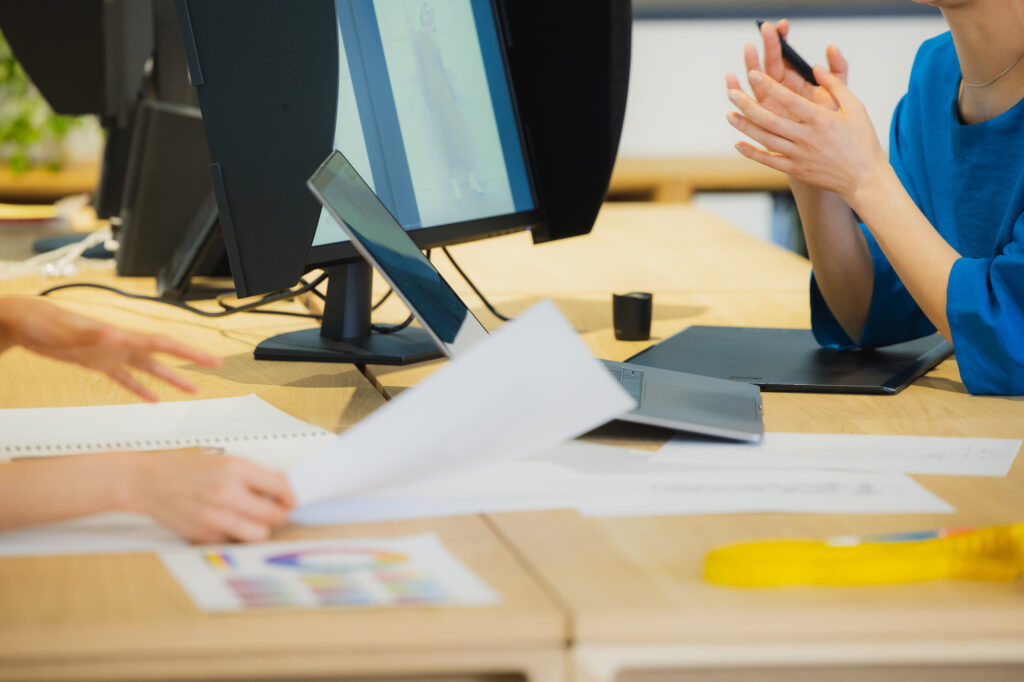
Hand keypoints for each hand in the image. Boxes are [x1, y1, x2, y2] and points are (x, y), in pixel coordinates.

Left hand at [0, 297, 220, 400]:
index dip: (189, 352)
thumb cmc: (43, 321)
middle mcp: (121, 345)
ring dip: (170, 379)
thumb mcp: (68, 329)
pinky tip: (152, 400)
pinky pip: (125, 379)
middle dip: (190, 363)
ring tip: (191, 390)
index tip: (210, 359)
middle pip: (164, 356)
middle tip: (213, 369)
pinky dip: (140, 390)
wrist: (24, 323)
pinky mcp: (98, 363)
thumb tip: (112, 333)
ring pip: (149, 369)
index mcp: (120, 336)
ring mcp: (111, 354)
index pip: (164, 344)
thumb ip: (91, 332)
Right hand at [115, 448, 295, 542]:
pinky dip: (235, 534)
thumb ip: (252, 475)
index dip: (291, 496)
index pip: (281, 487)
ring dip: (260, 528)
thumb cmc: (183, 468)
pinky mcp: (204, 535)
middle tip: (276, 510)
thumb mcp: (223, 460)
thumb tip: (279, 488)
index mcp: (235, 470)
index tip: (291, 499)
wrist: (147, 482)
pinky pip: (234, 541)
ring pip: (259, 534)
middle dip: (279, 513)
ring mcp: (215, 518)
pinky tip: (227, 522)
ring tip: (253, 519)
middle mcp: (227, 494)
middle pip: (274, 515)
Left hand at [725, 67, 887, 204]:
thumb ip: (835, 85)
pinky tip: (738, 144)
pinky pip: (769, 161)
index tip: (753, 74)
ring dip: (745, 127)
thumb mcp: (855, 107)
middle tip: (731, 93)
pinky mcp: (796, 170)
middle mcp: (807, 137)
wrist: (864, 178)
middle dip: (748, 105)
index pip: (789, 99)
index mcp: (821, 119)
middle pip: (770, 119)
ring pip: (766, 139)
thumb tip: (816, 66)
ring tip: (729, 114)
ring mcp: (799, 155)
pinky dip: (752, 153)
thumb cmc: (861, 140)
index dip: (769, 86)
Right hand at [726, 20, 848, 119]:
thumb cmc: (832, 122)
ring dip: (750, 64)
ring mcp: (767, 107)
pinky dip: (737, 91)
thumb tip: (831, 47)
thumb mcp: (840, 93)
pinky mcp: (761, 123)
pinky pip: (748, 107)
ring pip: (754, 83)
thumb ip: (838, 69)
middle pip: (768, 66)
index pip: (783, 57)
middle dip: (767, 46)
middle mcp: (777, 92)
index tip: (781, 26)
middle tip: (767, 29)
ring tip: (749, 49)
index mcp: (793, 82)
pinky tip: (731, 79)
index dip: (780, 41)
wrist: (829, 150)